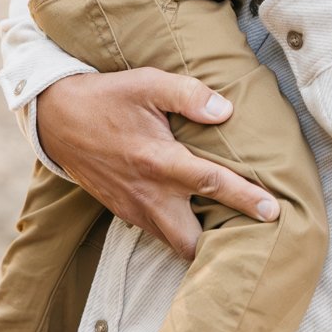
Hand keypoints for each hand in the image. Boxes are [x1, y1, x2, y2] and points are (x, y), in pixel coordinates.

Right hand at [35, 67, 279, 258]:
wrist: (58, 119)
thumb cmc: (108, 97)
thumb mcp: (147, 83)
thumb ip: (188, 94)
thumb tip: (224, 110)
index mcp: (158, 160)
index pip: (211, 183)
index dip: (245, 198)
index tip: (273, 211)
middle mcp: (147, 193)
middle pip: (190, 241)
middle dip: (219, 247)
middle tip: (250, 239)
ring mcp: (133, 208)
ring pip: (172, 244)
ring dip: (199, 243)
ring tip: (229, 235)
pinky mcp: (123, 212)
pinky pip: (156, 235)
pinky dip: (177, 235)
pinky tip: (194, 221)